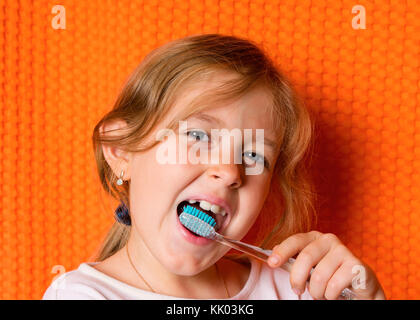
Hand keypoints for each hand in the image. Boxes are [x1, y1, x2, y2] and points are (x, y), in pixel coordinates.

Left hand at [267, 231, 385, 299]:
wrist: (359, 288)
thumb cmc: (329, 275)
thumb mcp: (309, 266)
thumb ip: (293, 258)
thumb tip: (274, 251)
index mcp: (315, 237)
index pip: (295, 241)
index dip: (282, 251)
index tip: (271, 263)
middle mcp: (329, 240)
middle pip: (306, 258)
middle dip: (297, 278)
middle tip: (297, 290)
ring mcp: (344, 251)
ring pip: (319, 277)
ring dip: (316, 292)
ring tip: (321, 293)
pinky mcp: (357, 266)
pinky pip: (334, 285)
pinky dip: (330, 295)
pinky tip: (334, 293)